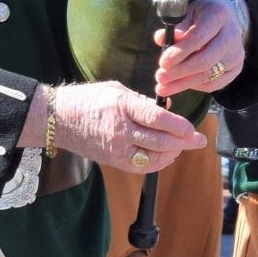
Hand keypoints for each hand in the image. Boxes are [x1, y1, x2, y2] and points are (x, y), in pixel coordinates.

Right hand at [51, 80, 203, 172]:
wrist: (58, 119)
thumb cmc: (88, 99)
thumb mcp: (116, 90)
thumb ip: (142, 100)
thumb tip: (166, 106)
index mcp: (122, 106)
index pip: (156, 118)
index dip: (178, 125)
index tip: (192, 128)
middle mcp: (121, 130)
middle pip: (160, 140)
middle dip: (184, 142)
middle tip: (199, 141)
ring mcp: (117, 149)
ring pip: (154, 157)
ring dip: (173, 153)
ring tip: (183, 146)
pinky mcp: (114, 161)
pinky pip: (142, 166)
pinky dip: (158, 162)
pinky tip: (166, 155)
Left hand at [153, 0, 246, 98]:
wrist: (226, 19)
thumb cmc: (201, 17)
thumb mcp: (187, 14)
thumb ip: (176, 27)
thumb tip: (161, 39)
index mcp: (218, 15)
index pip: (198, 37)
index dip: (180, 52)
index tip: (163, 63)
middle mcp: (231, 35)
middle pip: (205, 60)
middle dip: (180, 72)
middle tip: (160, 77)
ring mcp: (236, 54)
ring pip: (209, 75)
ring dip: (183, 83)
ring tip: (164, 87)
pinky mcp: (236, 68)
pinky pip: (214, 84)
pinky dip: (195, 86)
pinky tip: (180, 84)